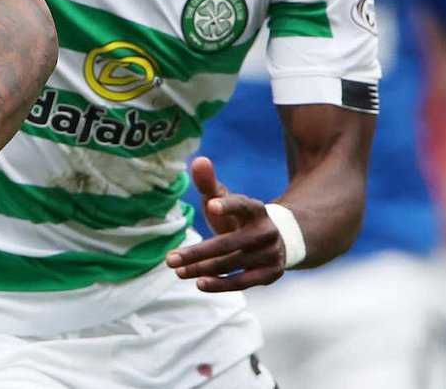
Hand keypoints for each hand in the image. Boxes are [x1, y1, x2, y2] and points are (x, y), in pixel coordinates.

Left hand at [165, 156, 284, 291]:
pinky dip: (221, 284)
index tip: (210, 205)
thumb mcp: (223, 200)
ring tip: (178, 271)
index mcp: (255, 209)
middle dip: (197, 252)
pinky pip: (243, 282)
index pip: (242, 205)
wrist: (275, 240)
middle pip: (228, 243)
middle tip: (169, 259)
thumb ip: (208, 183)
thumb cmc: (238, 218)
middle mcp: (266, 231)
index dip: (227, 205)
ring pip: (232, 263)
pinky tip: (200, 283)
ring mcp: (271, 254)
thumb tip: (199, 160)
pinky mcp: (271, 273)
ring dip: (203, 269)